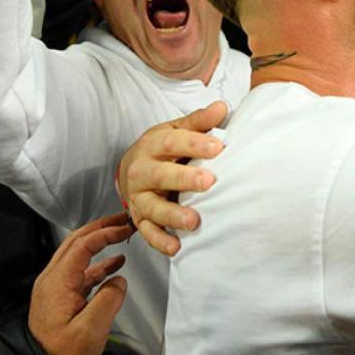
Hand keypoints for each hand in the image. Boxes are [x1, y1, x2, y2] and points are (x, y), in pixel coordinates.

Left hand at [28, 212, 133, 354]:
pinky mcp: (61, 296)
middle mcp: (52, 280)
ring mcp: (55, 287)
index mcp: (57, 283)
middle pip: (75, 241)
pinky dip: (99, 262)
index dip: (106, 233)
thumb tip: (118, 280)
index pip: (82, 245)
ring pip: (78, 254)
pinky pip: (81, 270)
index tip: (124, 228)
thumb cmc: (61, 352)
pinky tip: (115, 264)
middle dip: (100, 227)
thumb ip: (109, 299)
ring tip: (120, 235)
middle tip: (121, 219)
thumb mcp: (90, 329)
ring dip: (100, 242)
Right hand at [118, 102, 226, 255]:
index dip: (194, 144)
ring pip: (152, 207)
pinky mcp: (139, 218)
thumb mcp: (176, 130)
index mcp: (152, 145)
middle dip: (184, 179)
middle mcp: (141, 171)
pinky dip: (160, 241)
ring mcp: (139, 197)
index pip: (171, 143)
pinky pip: (147, 232)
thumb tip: (221, 107)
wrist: (132, 169)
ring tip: (194, 221)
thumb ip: (199, 121)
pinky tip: (177, 247)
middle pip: (160, 175)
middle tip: (210, 182)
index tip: (218, 147)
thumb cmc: (163, 148)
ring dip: (172, 215)